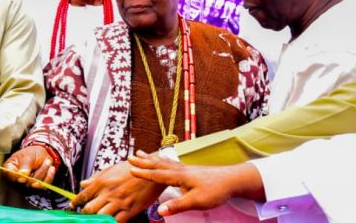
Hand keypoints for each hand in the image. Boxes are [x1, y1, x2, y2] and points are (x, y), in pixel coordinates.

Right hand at [2, 145, 56, 188]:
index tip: (23, 177)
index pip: (9, 175)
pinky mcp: (36, 187)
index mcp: (10, 169)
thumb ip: (25, 165)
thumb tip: (23, 174)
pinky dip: (49, 175)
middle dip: (36, 172)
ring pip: (36, 184)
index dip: (16, 177)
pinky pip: (44, 185)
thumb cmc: (31, 153)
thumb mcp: (27, 155)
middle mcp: (17, 179)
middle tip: (44, 162)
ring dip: (43, 171)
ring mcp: (27, 184)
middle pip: (24, 182)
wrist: (41, 155)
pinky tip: (51, 168)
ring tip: (46, 162)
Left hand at [70, 159, 165, 222]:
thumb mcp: (110, 169)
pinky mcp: (130, 210)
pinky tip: (110, 221)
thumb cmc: (130, 169)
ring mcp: (119, 203)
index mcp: (102, 182)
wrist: (151, 170)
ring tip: (96, 219)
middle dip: (85, 214)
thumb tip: (82, 184)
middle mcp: (109, 193)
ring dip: (97, 219)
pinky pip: (117, 222)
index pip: (83, 195)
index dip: (75, 203)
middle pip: (89, 209)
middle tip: (84, 215)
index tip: (72, 206)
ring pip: (101, 217)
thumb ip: (95, 178)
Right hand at [128, 150, 264, 216]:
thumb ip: (177, 205)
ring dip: (151, 158)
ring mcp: (185, 168)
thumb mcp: (197, 201)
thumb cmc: (215, 191)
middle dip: (143, 162)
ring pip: (164, 162)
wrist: (232, 179)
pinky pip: (171, 163)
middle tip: (130, 156)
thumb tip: (160, 211)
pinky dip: (162, 160)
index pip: (157, 175)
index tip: (130, 170)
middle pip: (158, 165)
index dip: (143, 173)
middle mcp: (180, 170)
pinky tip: (163, 161)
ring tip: (141, 153)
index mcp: (179, 176)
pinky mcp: (190, 169)